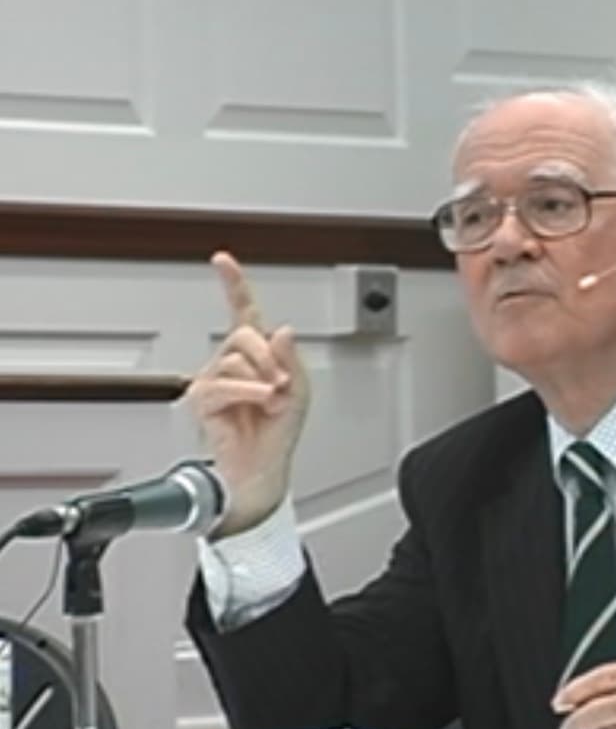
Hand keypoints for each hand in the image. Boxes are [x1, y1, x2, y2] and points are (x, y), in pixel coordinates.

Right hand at [184, 251, 309, 536]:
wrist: (262, 468)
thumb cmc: (279, 431)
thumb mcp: (299, 389)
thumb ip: (291, 357)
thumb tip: (281, 330)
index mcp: (256, 354)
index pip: (243, 312)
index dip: (233, 284)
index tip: (222, 260)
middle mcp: (231, 362)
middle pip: (243, 335)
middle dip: (268, 357)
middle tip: (280, 384)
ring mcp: (214, 379)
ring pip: (235, 359)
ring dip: (262, 381)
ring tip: (270, 403)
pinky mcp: (203, 399)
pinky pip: (225, 384)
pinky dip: (249, 393)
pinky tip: (261, 404)